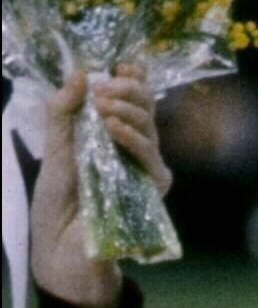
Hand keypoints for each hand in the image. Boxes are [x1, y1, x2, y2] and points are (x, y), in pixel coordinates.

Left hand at [30, 69, 168, 307]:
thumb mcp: (55, 146)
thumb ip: (64, 110)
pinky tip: (114, 128)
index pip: (131, 99)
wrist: (61, 243)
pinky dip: (134, 139)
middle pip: (145, 107)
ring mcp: (144, 169)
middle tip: (103, 89)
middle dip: (127, 90)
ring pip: (150, 128)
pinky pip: (152, 159)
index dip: (132, 78)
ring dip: (128, 110)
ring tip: (103, 106)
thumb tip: (80, 71)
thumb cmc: (57, 200)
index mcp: (111, 133)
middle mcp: (132, 148)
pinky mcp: (151, 191)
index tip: (121, 64)